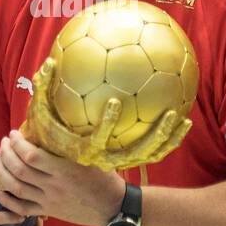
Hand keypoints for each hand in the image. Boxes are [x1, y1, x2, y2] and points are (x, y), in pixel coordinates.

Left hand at [0, 129, 124, 225]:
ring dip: (2, 172)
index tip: (14, 133)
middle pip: (20, 171)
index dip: (18, 144)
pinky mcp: (48, 212)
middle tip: (4, 142)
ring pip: (16, 188)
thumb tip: (56, 124)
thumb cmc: (105, 179)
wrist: (113, 208)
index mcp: (64, 170)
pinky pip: (22, 209)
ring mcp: (48, 201)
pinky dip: (6, 201)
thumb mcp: (93, 157)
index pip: (32, 157)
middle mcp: (53, 186)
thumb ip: (73, 145)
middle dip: (6, 154)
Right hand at [25, 57, 191, 170]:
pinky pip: (154, 152)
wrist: (59, 161)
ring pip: (150, 156)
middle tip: (170, 113)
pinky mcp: (129, 160)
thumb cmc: (49, 131)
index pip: (98, 140)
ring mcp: (120, 162)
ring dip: (169, 139)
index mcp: (85, 150)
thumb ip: (43, 90)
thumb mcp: (40, 112)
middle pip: (136, 153)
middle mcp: (106, 161)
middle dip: (156, 135)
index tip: (115, 102)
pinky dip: (170, 140)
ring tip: (185, 120)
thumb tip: (48, 63)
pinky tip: (183, 121)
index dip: (107, 124)